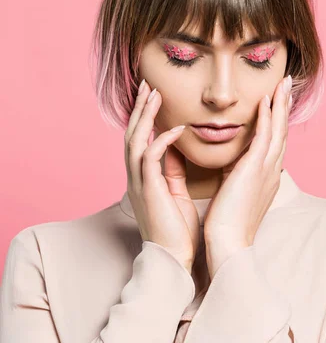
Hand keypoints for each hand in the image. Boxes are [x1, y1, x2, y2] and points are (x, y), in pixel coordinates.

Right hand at [124, 79, 199, 271]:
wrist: (174, 257)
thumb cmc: (177, 228)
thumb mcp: (174, 193)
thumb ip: (172, 170)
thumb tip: (177, 148)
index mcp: (143, 177)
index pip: (140, 140)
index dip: (144, 118)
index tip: (153, 97)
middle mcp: (136, 177)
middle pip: (132, 134)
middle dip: (140, 108)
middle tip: (148, 85)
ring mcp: (140, 183)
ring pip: (135, 140)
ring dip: (144, 116)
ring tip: (154, 94)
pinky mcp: (149, 190)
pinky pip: (150, 158)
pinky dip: (161, 140)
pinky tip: (176, 128)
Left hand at [203, 75, 292, 277]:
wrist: (228, 243)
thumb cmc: (227, 224)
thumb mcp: (234, 194)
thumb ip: (236, 177)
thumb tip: (230, 168)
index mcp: (265, 177)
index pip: (273, 143)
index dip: (276, 121)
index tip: (275, 103)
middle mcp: (271, 171)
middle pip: (281, 132)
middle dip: (284, 107)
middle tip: (286, 84)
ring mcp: (266, 170)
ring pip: (277, 130)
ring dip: (280, 105)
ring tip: (283, 83)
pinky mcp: (255, 170)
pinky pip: (264, 136)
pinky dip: (267, 117)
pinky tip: (266, 100)